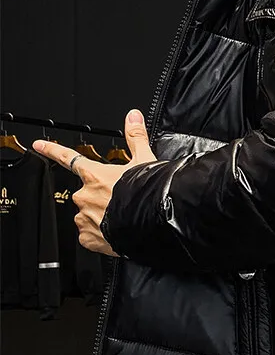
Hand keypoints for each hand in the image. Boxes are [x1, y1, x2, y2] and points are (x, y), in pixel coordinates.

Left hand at [32, 109, 158, 256]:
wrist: (155, 222)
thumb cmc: (149, 192)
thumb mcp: (145, 160)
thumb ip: (136, 137)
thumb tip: (133, 116)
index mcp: (95, 174)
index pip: (68, 158)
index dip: (52, 150)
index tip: (39, 145)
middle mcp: (85, 195)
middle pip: (87, 192)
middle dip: (100, 195)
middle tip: (120, 200)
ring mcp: (85, 217)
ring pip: (88, 214)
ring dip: (100, 215)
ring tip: (121, 218)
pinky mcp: (89, 238)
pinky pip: (90, 235)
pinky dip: (100, 234)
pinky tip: (115, 232)